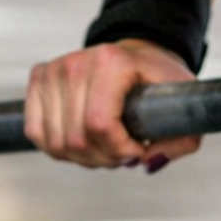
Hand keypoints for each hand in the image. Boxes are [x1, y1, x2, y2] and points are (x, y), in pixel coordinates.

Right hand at [23, 40, 202, 170]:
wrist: (135, 58)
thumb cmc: (156, 80)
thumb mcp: (183, 106)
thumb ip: (180, 141)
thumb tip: (148, 162)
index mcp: (112, 62)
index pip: (100, 125)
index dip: (119, 150)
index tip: (138, 149)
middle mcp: (78, 62)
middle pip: (77, 139)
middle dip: (105, 158)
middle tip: (123, 151)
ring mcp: (54, 70)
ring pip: (57, 143)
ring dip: (83, 156)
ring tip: (105, 145)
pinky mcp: (39, 79)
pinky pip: (37, 133)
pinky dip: (59, 148)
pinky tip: (82, 141)